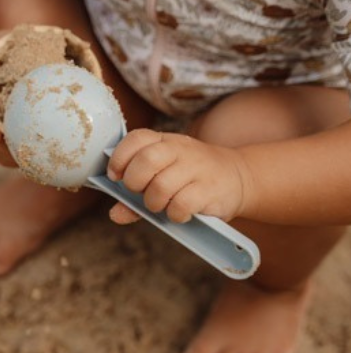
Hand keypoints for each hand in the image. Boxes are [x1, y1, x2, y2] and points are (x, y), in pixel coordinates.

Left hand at [106, 129, 251, 223]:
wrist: (238, 177)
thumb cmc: (190, 179)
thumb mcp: (161, 179)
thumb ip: (133, 198)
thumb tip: (115, 214)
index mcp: (164, 141)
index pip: (136, 138)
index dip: (119, 158)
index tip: (117, 176)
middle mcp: (180, 150)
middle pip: (146, 160)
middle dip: (135, 182)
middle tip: (142, 192)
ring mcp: (197, 167)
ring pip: (161, 186)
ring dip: (154, 203)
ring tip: (163, 205)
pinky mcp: (209, 189)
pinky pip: (181, 204)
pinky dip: (175, 214)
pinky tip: (180, 212)